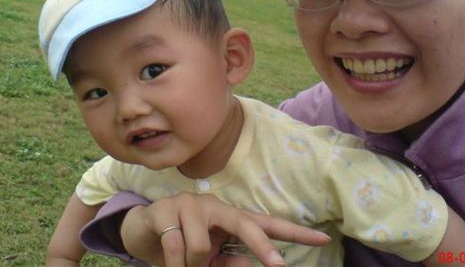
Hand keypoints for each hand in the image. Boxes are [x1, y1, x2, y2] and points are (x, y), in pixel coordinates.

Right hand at [120, 193, 329, 266]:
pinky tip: (168, 263)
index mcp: (229, 218)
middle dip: (263, 247)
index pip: (265, 224)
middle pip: (246, 223)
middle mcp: (215, 206)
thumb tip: (252, 266)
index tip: (322, 239)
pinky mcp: (166, 208)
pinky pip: (177, 246)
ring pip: (202, 247)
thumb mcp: (210, 258)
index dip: (293, 232)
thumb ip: (231, 261)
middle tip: (278, 266)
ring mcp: (191, 204)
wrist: (142, 231)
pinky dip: (174, 266)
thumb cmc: (183, 244)